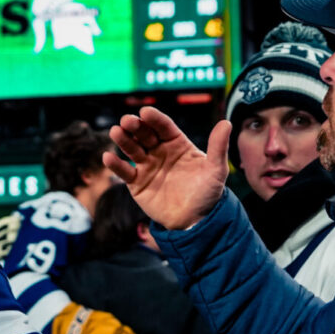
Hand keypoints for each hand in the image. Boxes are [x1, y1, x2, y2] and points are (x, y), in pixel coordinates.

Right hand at [106, 107, 228, 231]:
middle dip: (135, 126)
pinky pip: (124, 171)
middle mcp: (159, 151)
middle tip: (127, 120)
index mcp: (177, 144)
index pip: (164, 127)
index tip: (145, 112)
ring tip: (116, 132)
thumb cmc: (207, 193)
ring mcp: (147, 166)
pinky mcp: (137, 183)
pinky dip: (115, 164)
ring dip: (123, 140)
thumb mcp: (216, 170)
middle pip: (144, 134)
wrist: (195, 221)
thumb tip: (227, 123)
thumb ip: (218, 147)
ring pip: (132, 149)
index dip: (154, 119)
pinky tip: (108, 157)